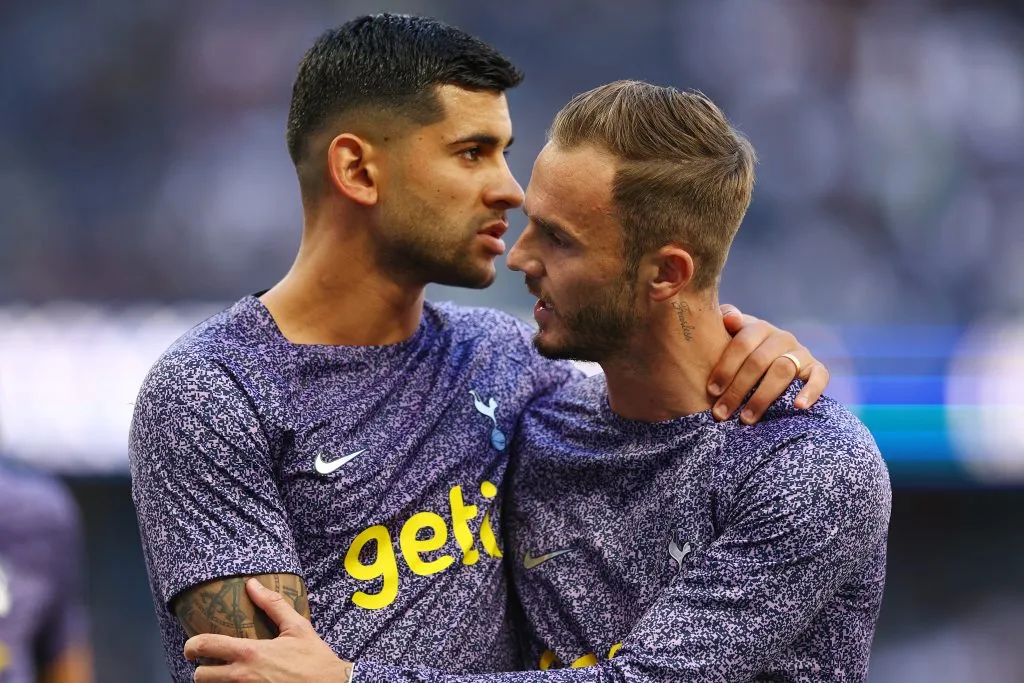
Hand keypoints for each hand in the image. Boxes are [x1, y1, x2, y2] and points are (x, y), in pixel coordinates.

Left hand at [185, 579, 352, 682]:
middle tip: (210, 664)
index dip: (192, 645)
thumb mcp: (297, 627)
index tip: (193, 646)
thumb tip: (252, 584)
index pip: (206, 646)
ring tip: (226, 675)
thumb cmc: (313, 658)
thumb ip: (272, 604)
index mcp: (250, 653)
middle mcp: (242, 676)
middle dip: (201, 670)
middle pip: (200, 677)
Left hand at [708, 305, 829, 423]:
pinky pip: (819, 377)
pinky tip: (798, 406)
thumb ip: (725, 320)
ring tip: (746, 418)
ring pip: (782, 371)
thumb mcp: (729, 333)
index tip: (712, 391)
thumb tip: (730, 318)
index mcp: (758, 327)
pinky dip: (811, 391)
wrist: (772, 356)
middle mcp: (781, 337)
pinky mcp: (816, 368)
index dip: (726, 367)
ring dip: (762, 397)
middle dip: (737, 389)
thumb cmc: (741, 350)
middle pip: (759, 361)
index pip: (742, 344)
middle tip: (722, 413)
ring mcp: (800, 352)